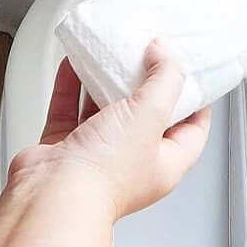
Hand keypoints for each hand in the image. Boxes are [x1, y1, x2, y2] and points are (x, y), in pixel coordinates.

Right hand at [7, 40, 210, 220]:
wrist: (52, 192)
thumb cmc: (103, 174)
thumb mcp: (149, 115)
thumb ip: (163, 80)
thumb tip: (166, 53)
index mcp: (164, 163)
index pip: (192, 129)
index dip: (195, 100)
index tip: (190, 73)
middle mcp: (130, 161)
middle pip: (144, 116)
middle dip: (144, 85)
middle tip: (145, 58)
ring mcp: (95, 154)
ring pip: (103, 111)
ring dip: (104, 83)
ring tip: (109, 56)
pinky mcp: (63, 146)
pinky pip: (69, 110)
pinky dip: (71, 86)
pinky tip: (74, 66)